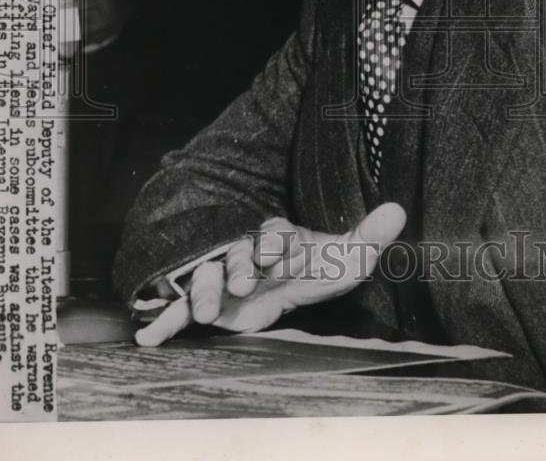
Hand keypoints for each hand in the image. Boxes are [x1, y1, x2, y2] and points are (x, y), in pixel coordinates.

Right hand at [135, 202, 406, 345]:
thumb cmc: (318, 267)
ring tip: (204, 310)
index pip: (273, 235)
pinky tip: (147, 336)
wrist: (294, 283)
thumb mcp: (345, 257)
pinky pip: (182, 310)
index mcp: (277, 237)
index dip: (276, 245)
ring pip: (207, 278)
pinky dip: (164, 321)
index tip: (282, 257)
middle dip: (237, 266)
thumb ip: (369, 236)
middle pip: (235, 254)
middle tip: (245, 281)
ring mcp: (224, 278)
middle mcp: (245, 252)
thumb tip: (399, 209)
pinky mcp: (211, 306)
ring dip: (204, 291)